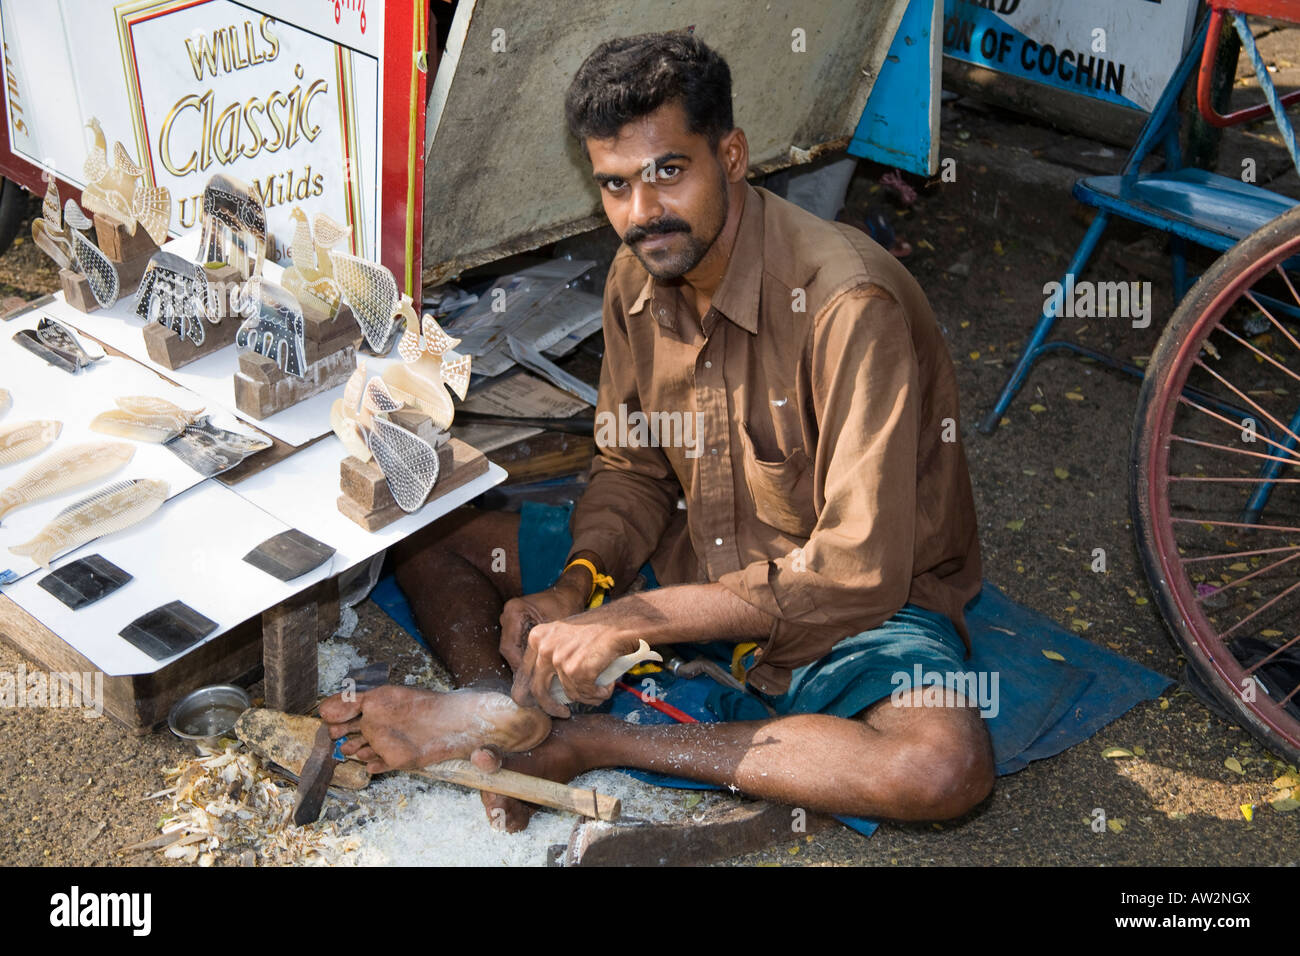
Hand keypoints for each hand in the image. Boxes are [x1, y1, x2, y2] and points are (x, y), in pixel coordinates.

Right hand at [499, 578, 589, 670]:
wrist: (569, 592)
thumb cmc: (566, 605)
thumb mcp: (556, 629)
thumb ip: (545, 649)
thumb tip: (541, 675)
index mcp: (514, 611)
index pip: (509, 647)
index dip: (518, 666)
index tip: (530, 679)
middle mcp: (508, 615)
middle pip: (508, 649)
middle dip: (520, 666)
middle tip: (531, 683)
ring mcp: (510, 619)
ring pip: (511, 649)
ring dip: (522, 662)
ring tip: (535, 678)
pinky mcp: (516, 623)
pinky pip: (516, 644)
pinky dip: (525, 656)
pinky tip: (536, 667)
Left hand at [511, 613, 642, 718]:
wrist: (624, 622)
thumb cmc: (600, 630)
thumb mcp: (565, 636)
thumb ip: (551, 655)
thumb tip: (542, 687)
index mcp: (537, 637)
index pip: (525, 672)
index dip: (533, 692)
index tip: (543, 702)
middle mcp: (544, 647)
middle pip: (538, 689)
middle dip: (550, 706)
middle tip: (562, 712)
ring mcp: (559, 659)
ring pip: (569, 693)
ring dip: (587, 696)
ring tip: (601, 688)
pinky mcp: (576, 670)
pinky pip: (586, 693)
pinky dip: (599, 694)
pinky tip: (608, 685)